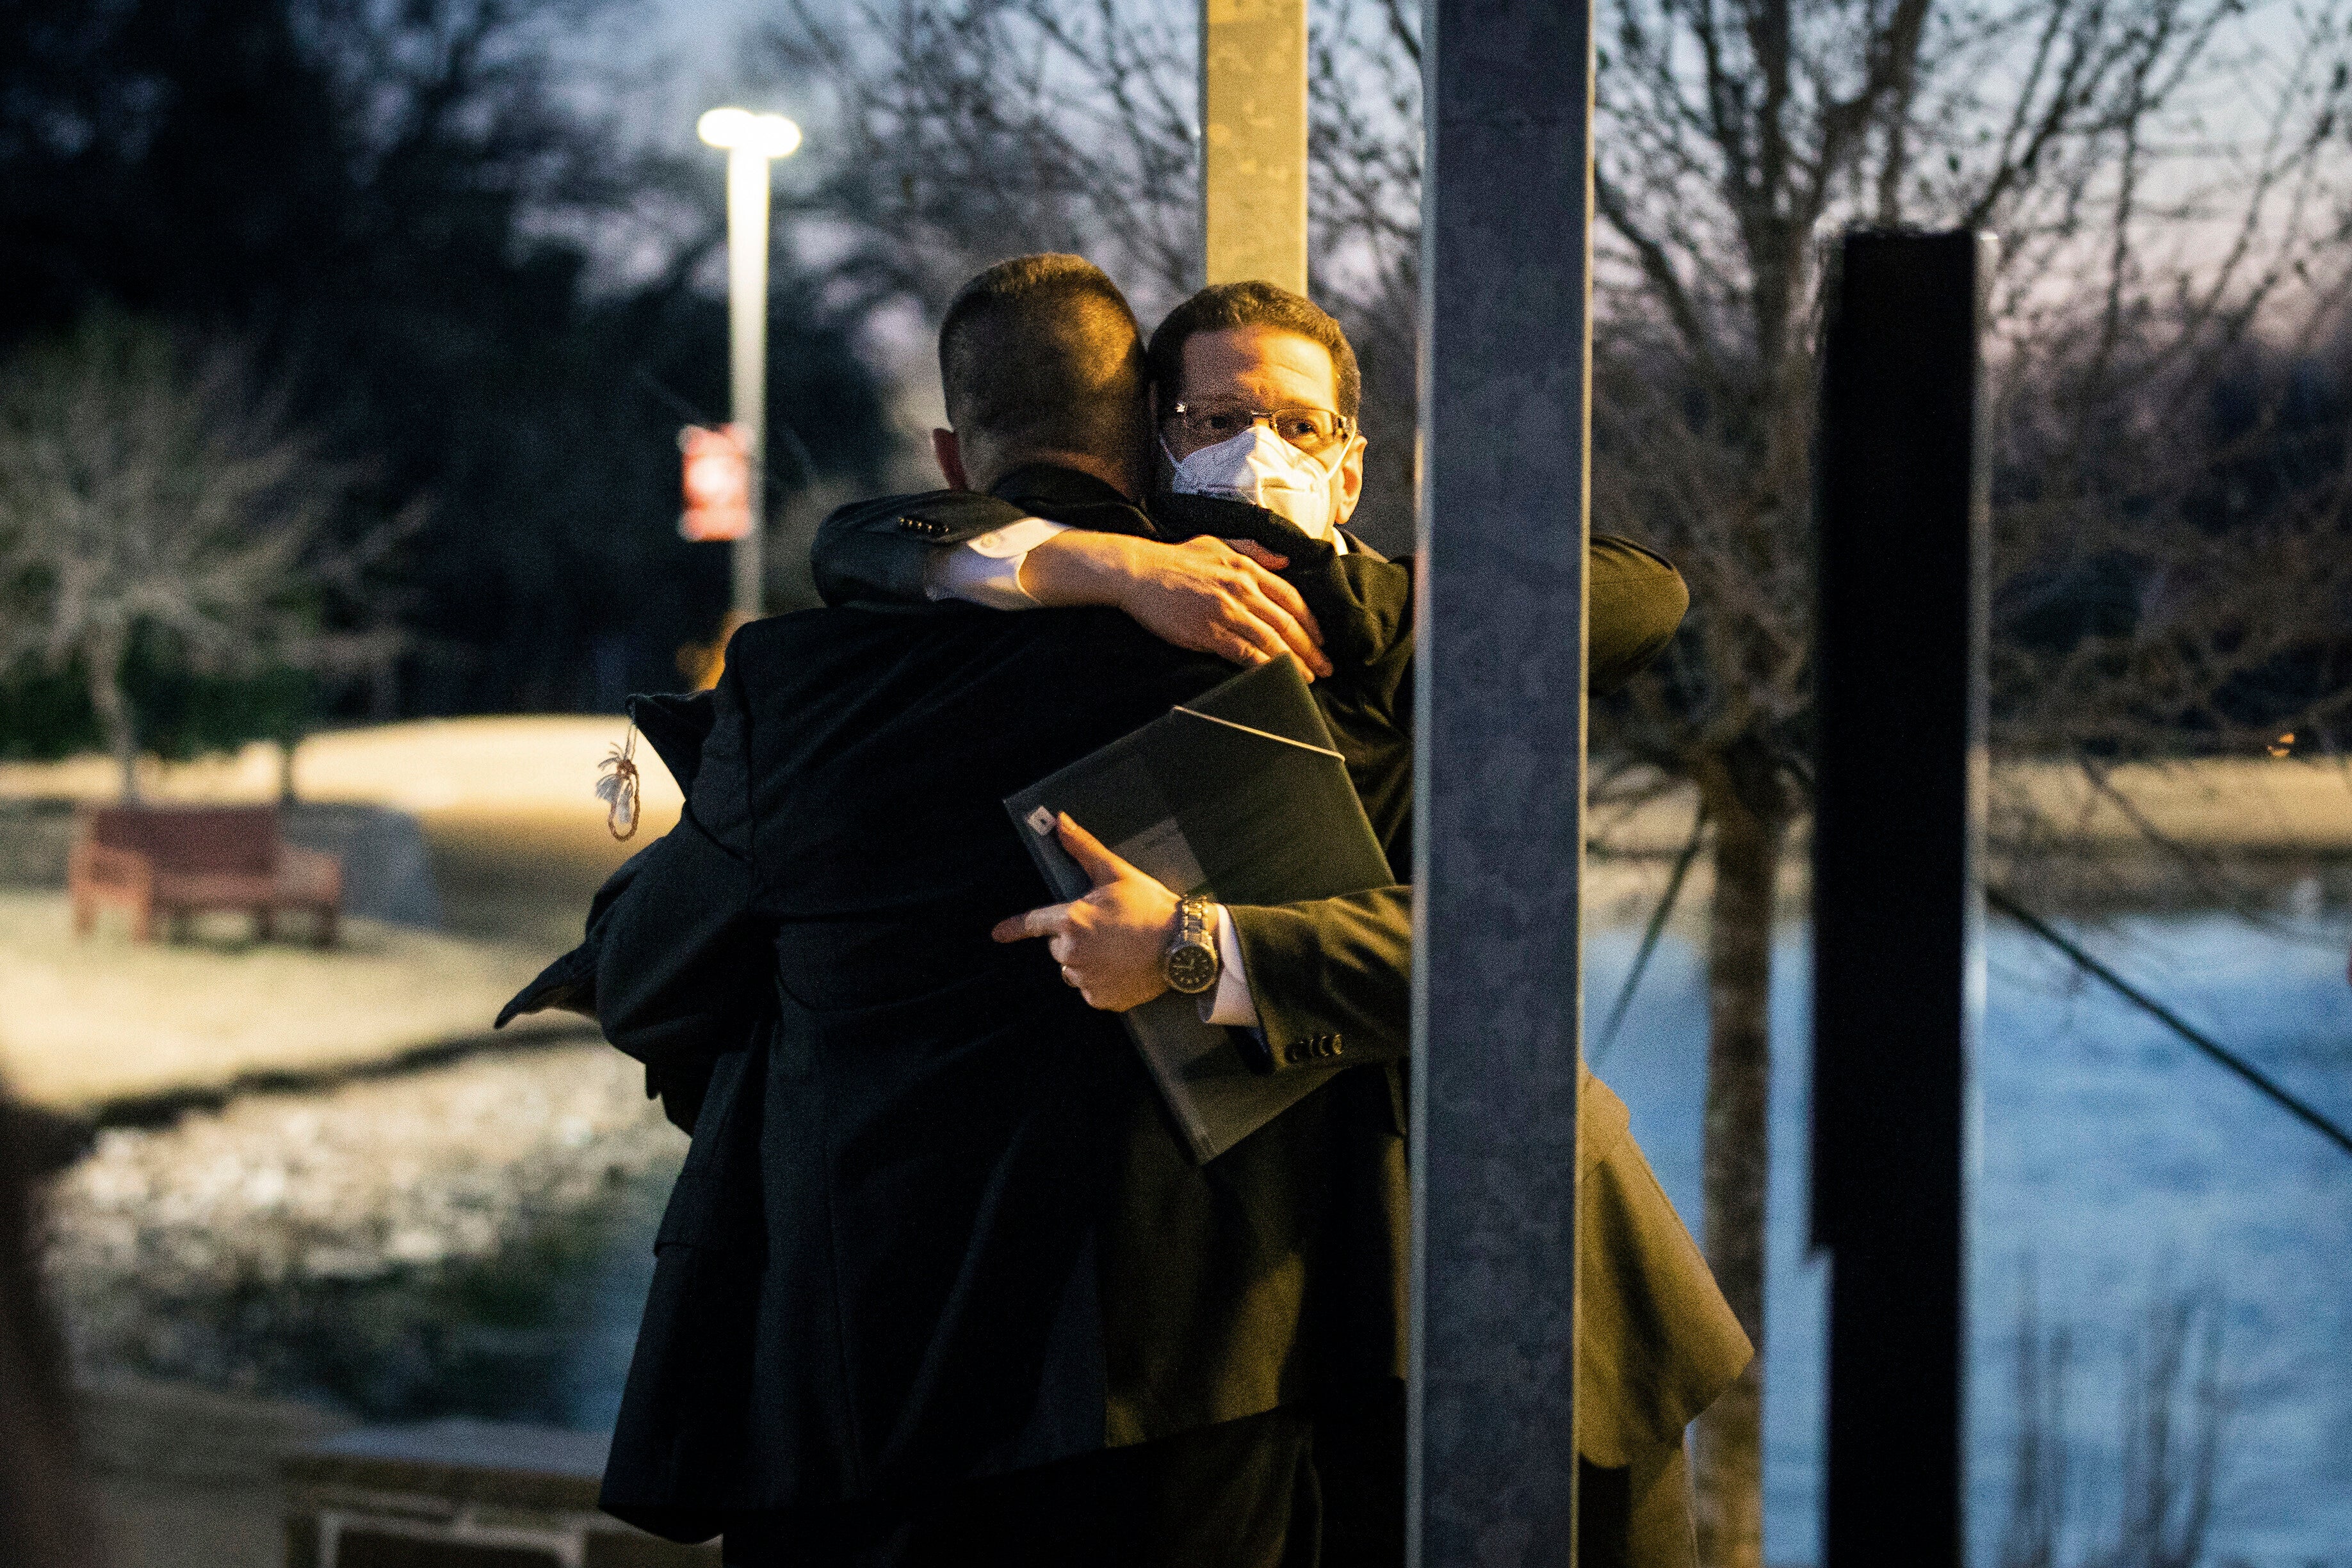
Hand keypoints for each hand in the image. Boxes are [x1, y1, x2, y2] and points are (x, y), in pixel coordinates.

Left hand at [992, 814, 1178, 1011]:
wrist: (1184, 944)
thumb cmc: (1150, 906)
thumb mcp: (1115, 873)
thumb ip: (1082, 848)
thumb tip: (1059, 821)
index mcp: (1071, 921)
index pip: (1033, 923)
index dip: (1014, 928)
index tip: (998, 934)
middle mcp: (1072, 953)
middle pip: (1058, 946)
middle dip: (1075, 937)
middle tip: (1107, 930)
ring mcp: (1086, 978)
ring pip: (1073, 969)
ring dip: (1086, 961)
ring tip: (1117, 949)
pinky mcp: (1100, 998)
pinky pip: (1090, 989)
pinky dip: (1102, 981)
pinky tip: (1122, 968)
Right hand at [1019, 532, 1331, 679]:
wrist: (1138, 572)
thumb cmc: (1174, 559)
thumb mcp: (1217, 543)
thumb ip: (1254, 551)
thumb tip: (1285, 560)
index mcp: (1247, 568)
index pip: (1291, 597)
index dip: (1311, 621)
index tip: (1322, 638)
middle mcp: (1243, 589)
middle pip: (1288, 622)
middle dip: (1312, 648)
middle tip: (1327, 666)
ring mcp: (1228, 611)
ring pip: (1273, 640)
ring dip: (1297, 662)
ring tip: (1311, 678)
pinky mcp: (1211, 631)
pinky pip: (1247, 653)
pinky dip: (1268, 667)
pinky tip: (1281, 678)